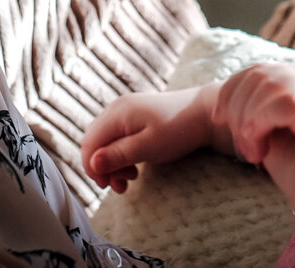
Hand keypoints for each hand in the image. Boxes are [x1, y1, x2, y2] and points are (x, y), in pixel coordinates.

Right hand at [81, 85, 218, 192]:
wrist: (205, 113)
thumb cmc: (178, 130)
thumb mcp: (147, 147)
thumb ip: (118, 155)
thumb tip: (92, 164)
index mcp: (117, 114)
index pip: (89, 143)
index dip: (92, 167)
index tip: (106, 185)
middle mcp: (116, 109)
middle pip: (95, 142)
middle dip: (102, 167)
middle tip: (120, 186)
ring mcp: (126, 111)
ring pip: (106, 141)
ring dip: (112, 163)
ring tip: (129, 179)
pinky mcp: (135, 117)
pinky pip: (118, 138)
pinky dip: (121, 155)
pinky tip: (134, 167)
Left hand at [213, 64, 294, 246]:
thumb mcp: (276, 139)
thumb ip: (259, 115)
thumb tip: (229, 102)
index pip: (262, 70)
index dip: (233, 89)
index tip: (221, 120)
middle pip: (262, 73)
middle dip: (236, 105)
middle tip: (241, 146)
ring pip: (272, 84)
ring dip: (248, 119)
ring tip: (253, 152)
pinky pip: (287, 101)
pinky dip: (261, 122)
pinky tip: (261, 150)